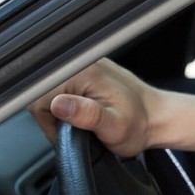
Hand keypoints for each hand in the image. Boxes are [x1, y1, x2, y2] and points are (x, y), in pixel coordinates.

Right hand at [27, 59, 158, 156]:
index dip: (49, 121)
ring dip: (60, 111)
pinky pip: (58, 88)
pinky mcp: (83, 71)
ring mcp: (82, 65)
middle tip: (78, 129)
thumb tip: (59, 104)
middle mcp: (81, 63)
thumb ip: (87, 116)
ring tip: (84, 121)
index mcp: (84, 72)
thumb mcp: (115, 127)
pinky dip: (66, 104)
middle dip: (53, 117)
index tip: (68, 131)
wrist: (156, 117)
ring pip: (47, 91)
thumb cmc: (139, 125)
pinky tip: (83, 112)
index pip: (38, 95)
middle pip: (39, 93)